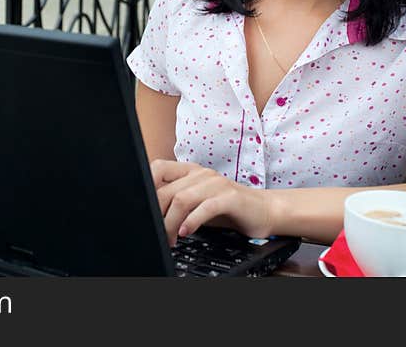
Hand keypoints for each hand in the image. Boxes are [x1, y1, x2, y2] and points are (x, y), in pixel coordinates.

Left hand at [150, 159, 273, 245]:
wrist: (263, 210)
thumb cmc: (227, 208)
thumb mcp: (197, 202)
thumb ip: (176, 200)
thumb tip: (149, 212)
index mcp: (190, 171)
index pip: (158, 168)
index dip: (146, 186)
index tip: (142, 209)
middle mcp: (201, 174)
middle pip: (166, 190)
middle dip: (157, 216)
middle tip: (157, 233)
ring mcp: (216, 184)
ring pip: (182, 200)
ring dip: (171, 223)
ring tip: (171, 238)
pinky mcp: (230, 197)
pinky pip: (205, 207)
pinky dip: (192, 221)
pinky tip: (186, 232)